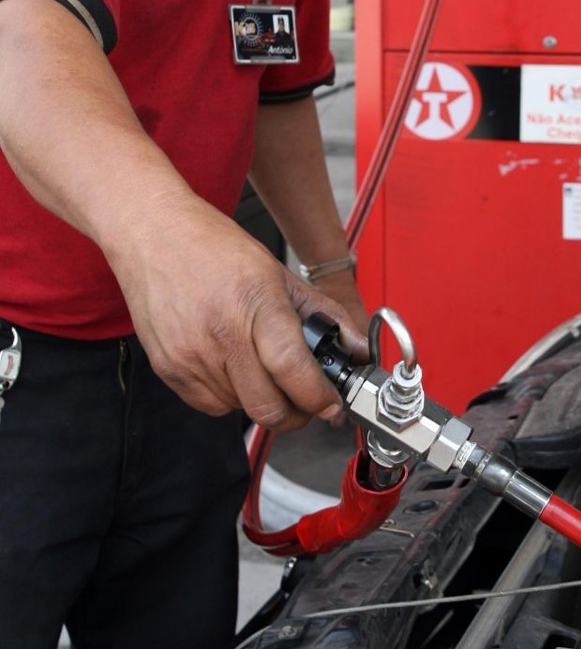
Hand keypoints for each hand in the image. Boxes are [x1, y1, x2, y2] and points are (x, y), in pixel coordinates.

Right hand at [107, 193, 367, 429]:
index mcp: (256, 303)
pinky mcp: (169, 369)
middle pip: (268, 408)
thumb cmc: (215, 248)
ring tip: (264, 367)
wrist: (152, 234)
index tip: (331, 403)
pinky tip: (234, 365)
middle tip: (306, 399)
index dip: (319, 398)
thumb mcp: (280, 273)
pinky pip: (212, 406)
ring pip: (242, 410)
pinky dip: (231, 396)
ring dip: (262, 400)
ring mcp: (190, 356)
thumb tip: (359, 349)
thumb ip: (326, 314)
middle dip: (297, 413)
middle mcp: (220, 334)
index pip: (293, 371)